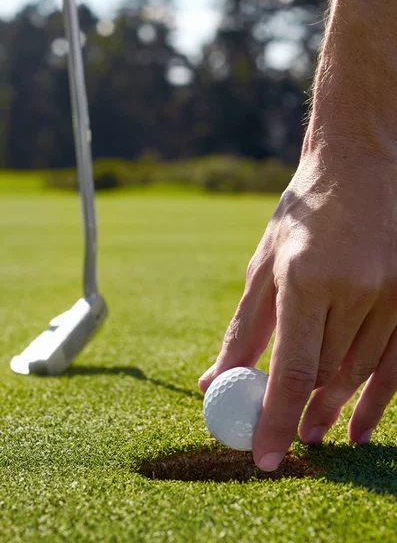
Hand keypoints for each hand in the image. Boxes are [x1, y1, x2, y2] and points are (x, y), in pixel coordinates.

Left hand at [199, 141, 396, 470]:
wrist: (356, 169)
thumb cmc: (301, 216)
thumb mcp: (263, 267)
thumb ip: (243, 330)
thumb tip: (214, 381)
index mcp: (304, 278)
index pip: (292, 368)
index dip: (276, 418)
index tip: (264, 457)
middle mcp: (352, 289)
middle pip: (325, 374)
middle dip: (302, 413)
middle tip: (286, 440)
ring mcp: (390, 292)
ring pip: (359, 370)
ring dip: (335, 407)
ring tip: (315, 434)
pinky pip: (396, 361)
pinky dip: (378, 398)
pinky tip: (360, 428)